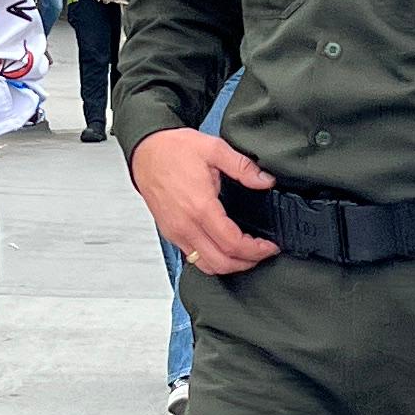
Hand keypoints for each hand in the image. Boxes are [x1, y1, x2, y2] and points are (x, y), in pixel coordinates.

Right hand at [130, 125, 281, 276]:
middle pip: (221, 262)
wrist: (145, 150)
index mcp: (200, 207)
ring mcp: (176, 232)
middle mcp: (186, 225)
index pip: (232, 243)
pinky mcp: (170, 232)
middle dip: (247, 263)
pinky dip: (212, 260)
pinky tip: (224, 249)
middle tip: (262, 253)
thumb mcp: (214, 148)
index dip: (256, 250)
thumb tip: (265, 181)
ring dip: (229, 266)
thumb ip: (243, 167)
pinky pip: (193, 258)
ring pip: (206, 266)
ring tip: (246, 255)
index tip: (269, 247)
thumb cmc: (173, 149)